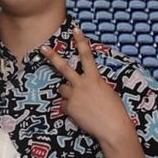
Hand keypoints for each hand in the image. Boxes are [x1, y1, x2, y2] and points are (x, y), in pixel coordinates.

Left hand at [44, 30, 134, 144]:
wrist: (112, 128)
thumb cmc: (114, 111)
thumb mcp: (107, 92)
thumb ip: (93, 85)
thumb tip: (83, 86)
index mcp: (95, 78)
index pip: (87, 55)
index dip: (81, 41)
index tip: (75, 29)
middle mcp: (82, 84)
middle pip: (63, 67)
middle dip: (52, 56)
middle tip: (43, 47)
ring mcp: (74, 96)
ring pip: (62, 89)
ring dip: (68, 94)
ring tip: (82, 103)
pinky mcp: (69, 108)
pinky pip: (64, 105)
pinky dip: (70, 108)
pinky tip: (81, 114)